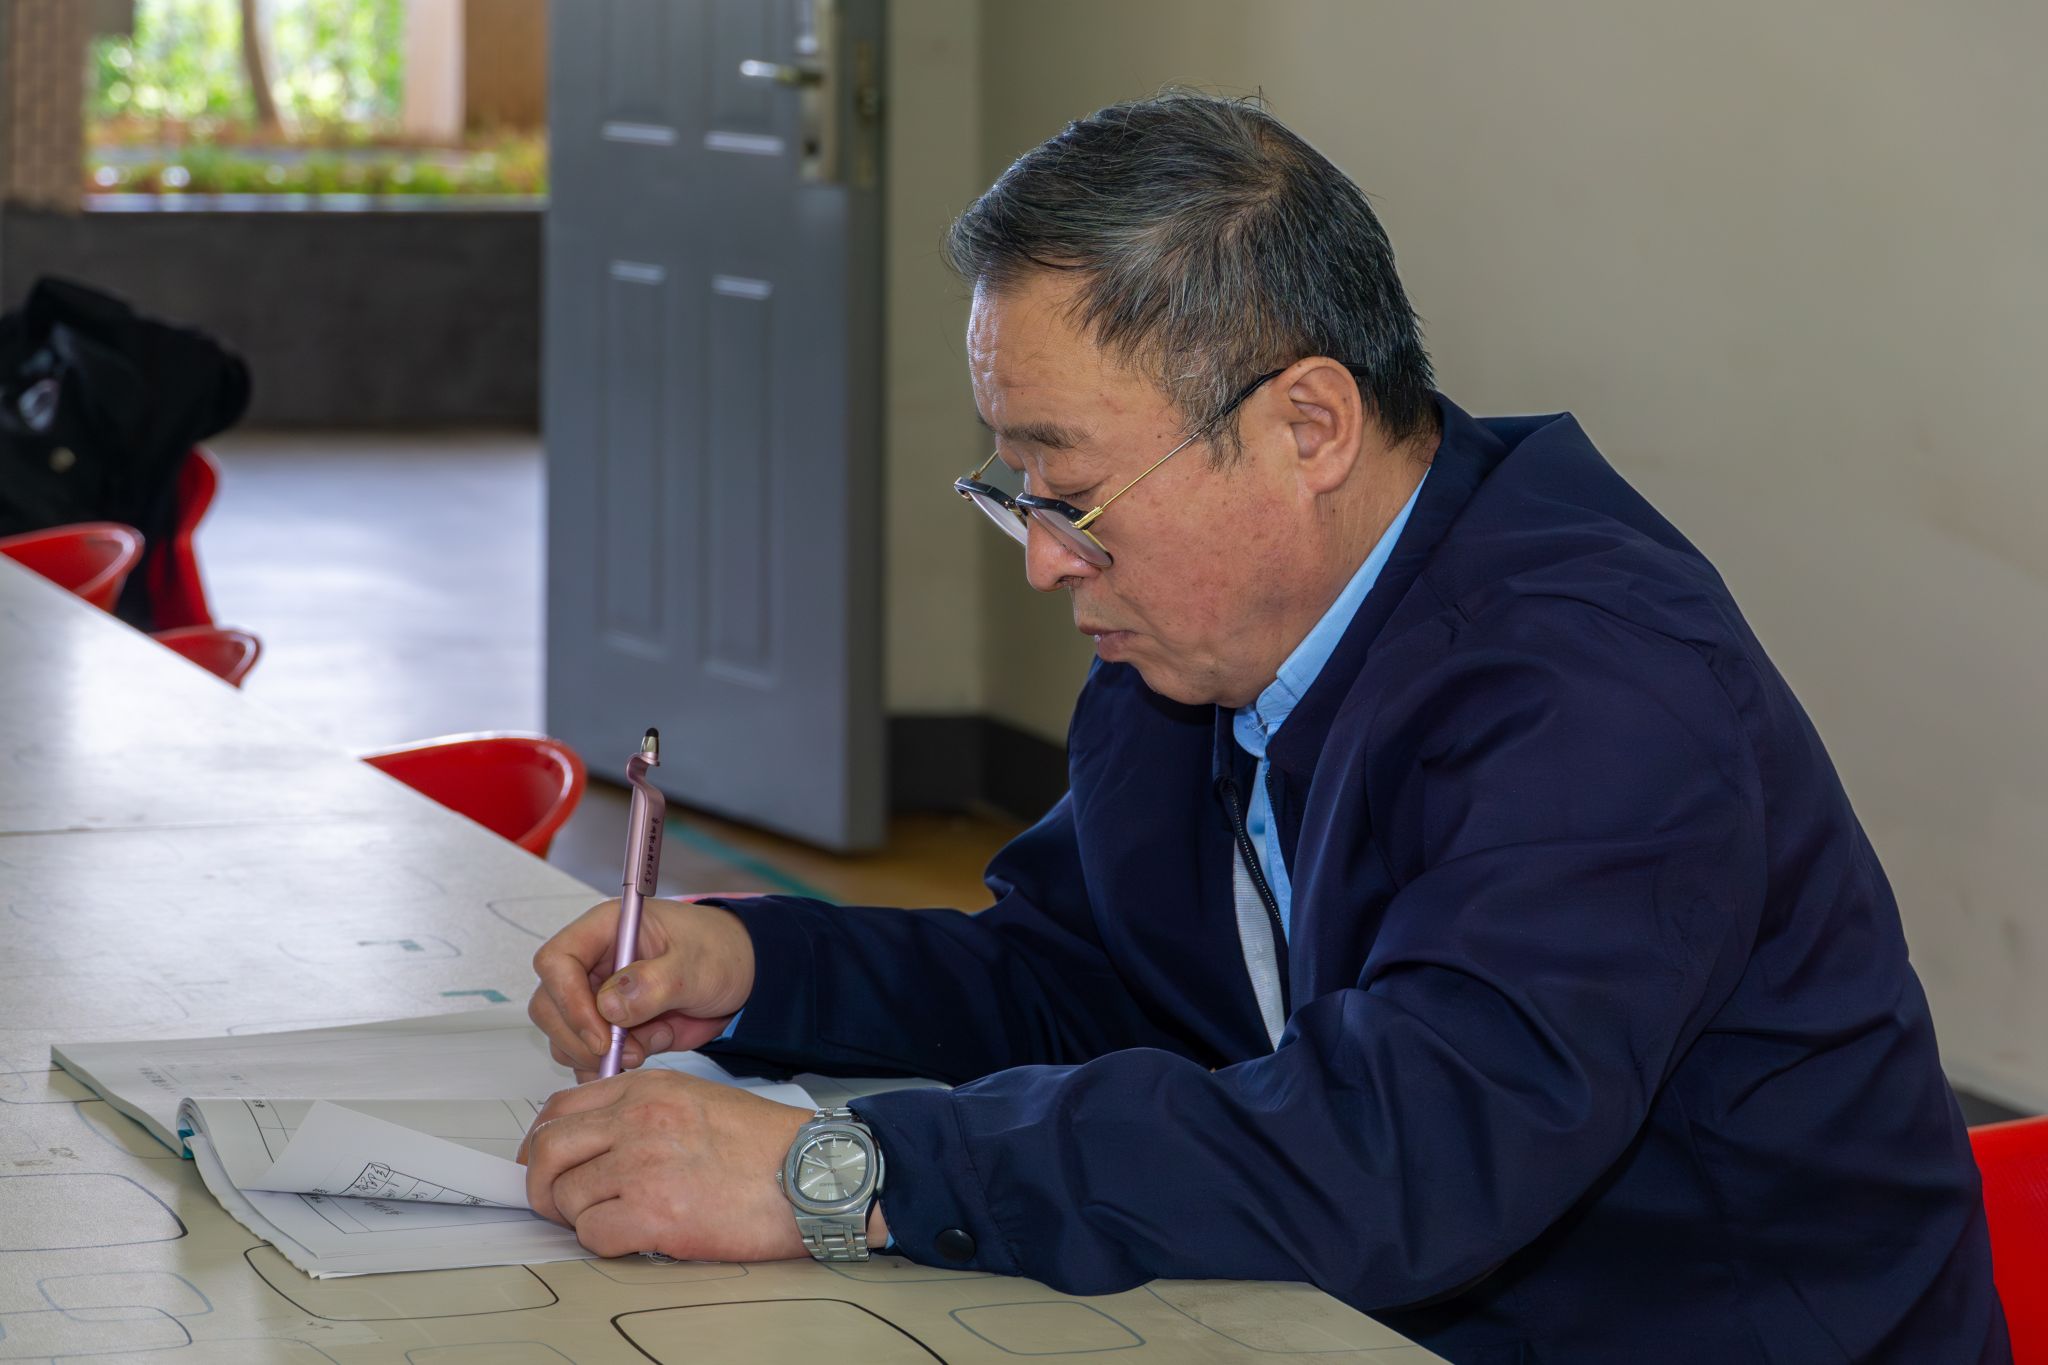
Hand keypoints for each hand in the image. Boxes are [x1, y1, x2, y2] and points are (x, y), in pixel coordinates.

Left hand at [518, 1070, 891, 1261]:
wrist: (815, 1174)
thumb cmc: (768, 1145)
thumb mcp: (698, 1100)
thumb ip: (642, 1111)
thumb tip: (593, 1143)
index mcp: (648, 1089)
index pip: (561, 1107)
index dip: (542, 1141)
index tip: (548, 1164)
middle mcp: (637, 1121)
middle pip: (548, 1150)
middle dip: (542, 1183)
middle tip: (558, 1203)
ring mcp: (642, 1167)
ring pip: (567, 1197)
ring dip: (582, 1217)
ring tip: (617, 1220)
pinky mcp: (654, 1215)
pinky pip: (594, 1236)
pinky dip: (605, 1243)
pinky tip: (637, 1237)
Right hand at [528, 895, 756, 1080]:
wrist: (742, 976)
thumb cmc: (719, 952)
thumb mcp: (695, 964)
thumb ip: (655, 982)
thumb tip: (609, 1006)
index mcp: (605, 930)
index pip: (556, 961)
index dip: (569, 1001)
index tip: (602, 1034)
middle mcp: (591, 964)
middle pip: (549, 1006)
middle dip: (581, 1038)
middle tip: (627, 1052)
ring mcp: (596, 998)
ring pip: (564, 1036)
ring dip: (601, 1054)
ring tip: (653, 1040)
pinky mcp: (607, 1028)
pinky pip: (584, 1056)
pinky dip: (608, 1066)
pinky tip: (648, 1052)